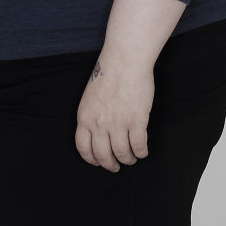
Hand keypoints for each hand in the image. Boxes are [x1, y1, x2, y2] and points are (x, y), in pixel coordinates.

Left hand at [75, 57, 154, 172]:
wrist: (125, 58)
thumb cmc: (109, 73)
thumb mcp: (90, 96)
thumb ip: (92, 115)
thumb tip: (97, 134)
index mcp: (85, 116)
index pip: (83, 148)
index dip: (91, 159)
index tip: (98, 162)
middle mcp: (99, 123)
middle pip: (103, 155)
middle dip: (110, 164)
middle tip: (116, 166)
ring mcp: (118, 123)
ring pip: (122, 153)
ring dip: (128, 159)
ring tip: (131, 158)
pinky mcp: (137, 121)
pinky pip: (139, 146)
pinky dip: (141, 152)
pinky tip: (143, 151)